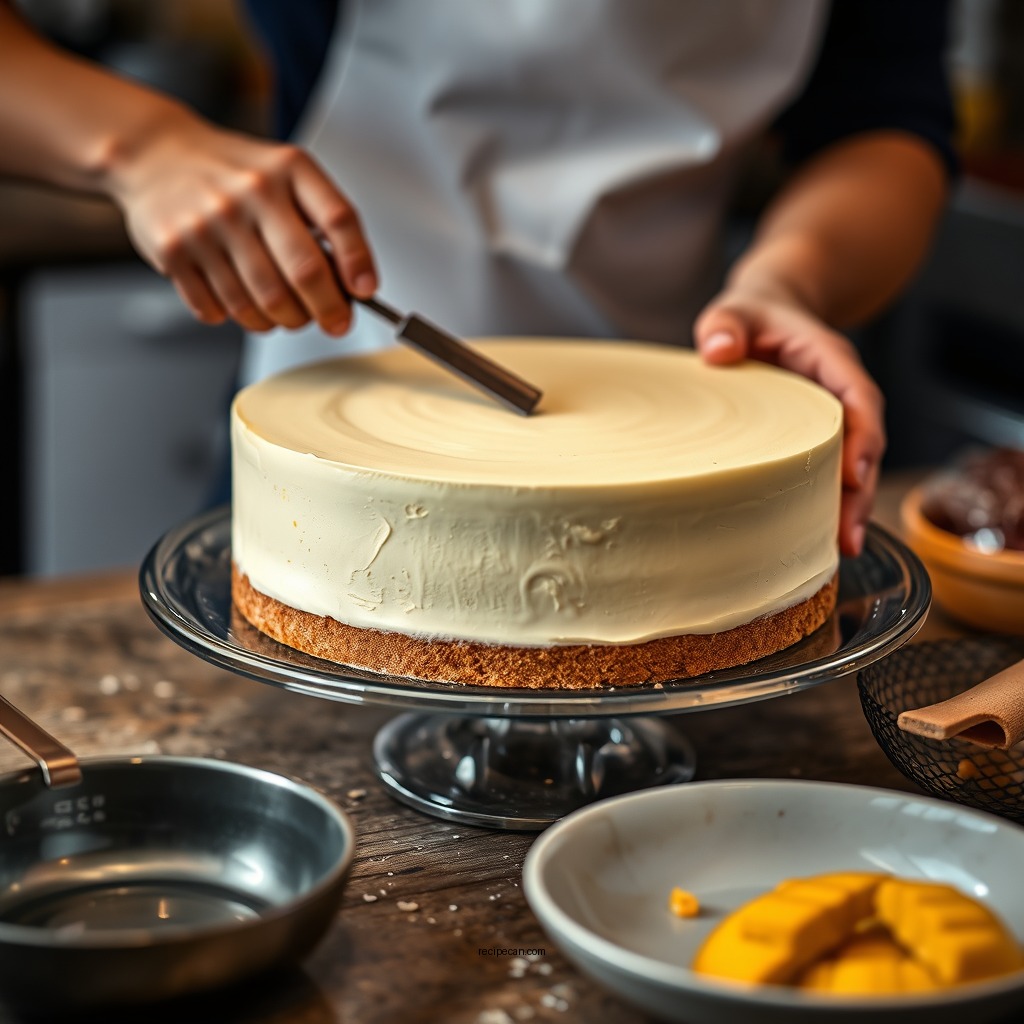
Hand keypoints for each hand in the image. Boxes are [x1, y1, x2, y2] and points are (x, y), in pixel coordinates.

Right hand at [107, 109, 376, 334]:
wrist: (155, 154)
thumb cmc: (235, 174)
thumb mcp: (287, 174)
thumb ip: (323, 221)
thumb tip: (353, 285)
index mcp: (287, 170)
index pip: (339, 220)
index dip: (359, 264)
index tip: (366, 293)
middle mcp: (249, 193)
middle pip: (305, 273)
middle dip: (328, 310)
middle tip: (335, 322)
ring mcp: (209, 223)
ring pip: (264, 303)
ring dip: (284, 320)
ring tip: (287, 313)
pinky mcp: (175, 251)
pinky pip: (220, 310)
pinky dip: (239, 317)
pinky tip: (242, 300)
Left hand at [694, 286, 884, 557]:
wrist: (764, 316)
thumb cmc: (752, 315)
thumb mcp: (735, 310)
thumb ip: (724, 323)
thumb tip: (716, 350)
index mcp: (830, 360)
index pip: (859, 399)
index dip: (862, 437)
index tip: (854, 475)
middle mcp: (840, 394)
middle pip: (865, 444)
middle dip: (861, 491)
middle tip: (847, 537)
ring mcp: (831, 420)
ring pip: (853, 466)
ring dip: (849, 507)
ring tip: (838, 550)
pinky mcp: (817, 440)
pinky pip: (830, 472)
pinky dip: (827, 503)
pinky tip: (814, 539)